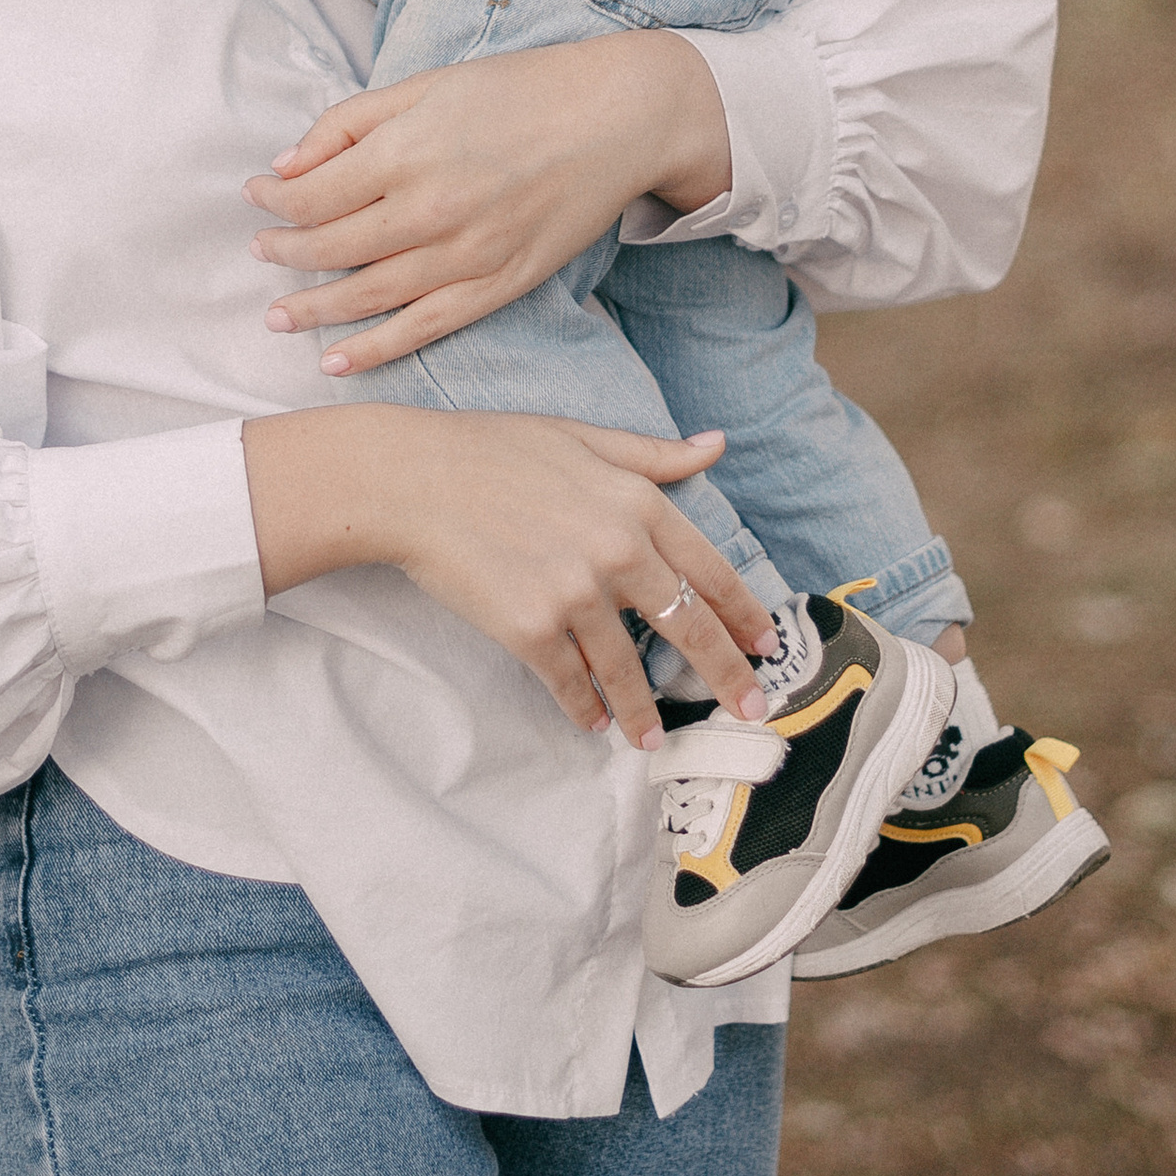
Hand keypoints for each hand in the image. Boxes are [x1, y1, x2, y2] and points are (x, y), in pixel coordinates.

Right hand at [242, 404, 775, 747]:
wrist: (409, 479)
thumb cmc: (490, 450)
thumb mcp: (579, 437)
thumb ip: (652, 453)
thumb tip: (716, 446)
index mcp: (636, 502)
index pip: (709, 569)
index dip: (743, 613)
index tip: (765, 646)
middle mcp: (616, 549)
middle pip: (687, 627)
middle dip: (725, 676)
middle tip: (751, 712)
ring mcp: (574, 593)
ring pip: (627, 668)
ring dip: (644, 710)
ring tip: (653, 738)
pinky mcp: (530, 630)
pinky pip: (571, 681)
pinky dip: (586, 706)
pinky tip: (594, 721)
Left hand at [243, 32, 731, 371]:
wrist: (615, 118)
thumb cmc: (518, 91)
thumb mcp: (425, 84)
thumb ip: (350, 123)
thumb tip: (285, 166)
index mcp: (407, 152)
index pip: (313, 195)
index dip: (273, 201)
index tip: (255, 196)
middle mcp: (431, 210)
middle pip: (331, 249)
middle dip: (284, 253)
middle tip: (260, 251)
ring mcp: (467, 255)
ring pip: (369, 296)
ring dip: (314, 310)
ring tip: (277, 316)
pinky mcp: (500, 284)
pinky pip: (425, 327)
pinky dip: (375, 349)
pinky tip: (336, 361)